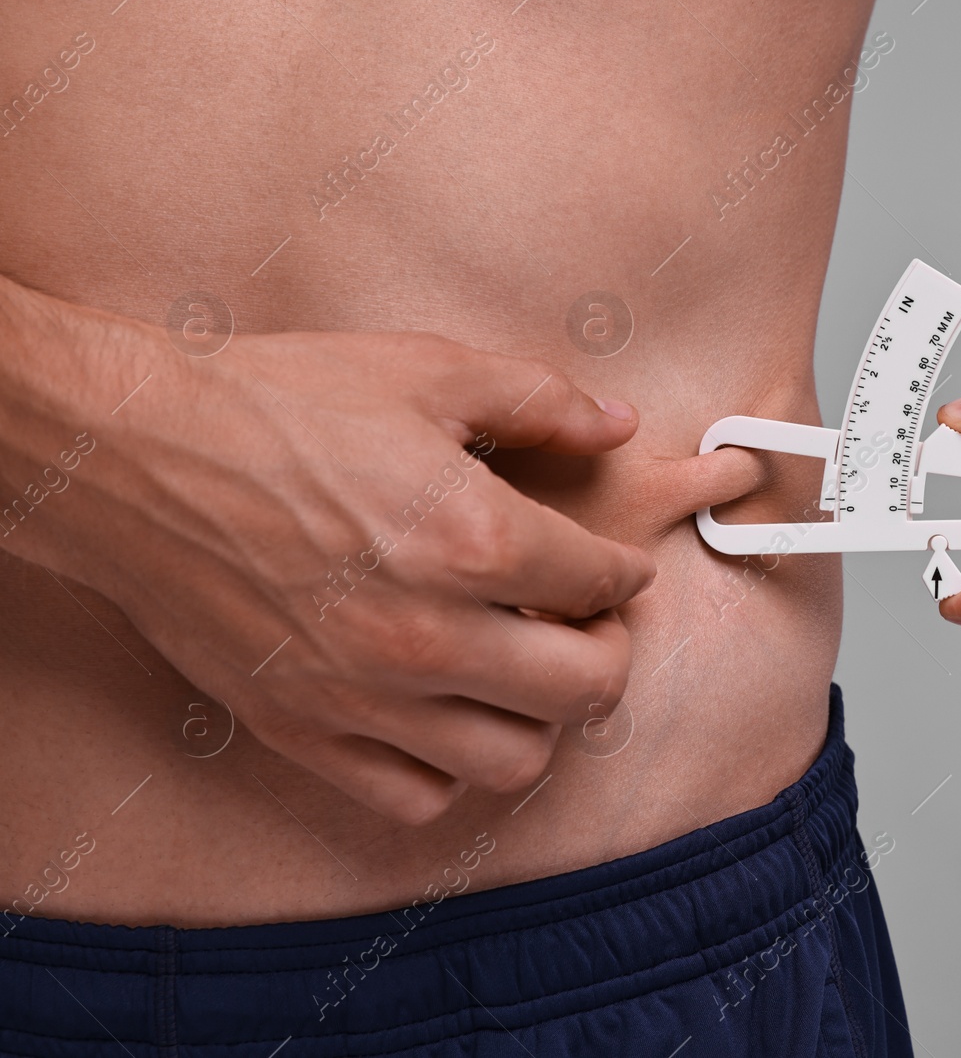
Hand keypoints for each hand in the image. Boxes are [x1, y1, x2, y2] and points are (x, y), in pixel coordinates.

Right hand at [0, 285, 749, 821]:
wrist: (129, 454)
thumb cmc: (275, 405)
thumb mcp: (424, 372)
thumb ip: (539, 401)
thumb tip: (618, 424)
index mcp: (476, 539)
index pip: (603, 584)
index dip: (622, 571)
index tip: (611, 568)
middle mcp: (431, 634)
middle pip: (586, 689)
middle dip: (607, 652)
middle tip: (589, 624)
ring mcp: (365, 695)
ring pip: (514, 760)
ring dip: (540, 719)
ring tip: (523, 672)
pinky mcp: (304, 730)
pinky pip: (415, 796)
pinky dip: (449, 769)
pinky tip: (443, 714)